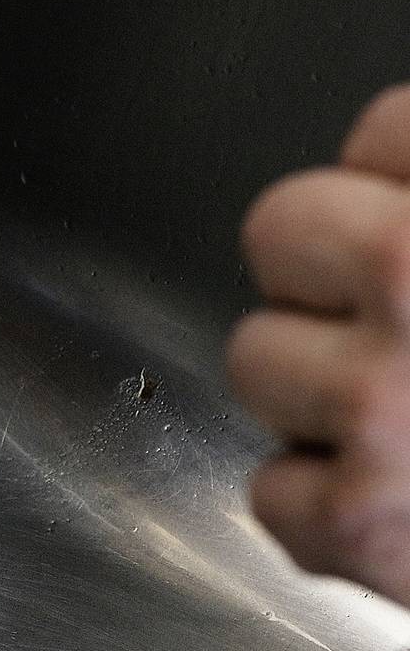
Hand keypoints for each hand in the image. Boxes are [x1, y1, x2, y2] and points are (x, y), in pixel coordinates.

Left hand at [229, 85, 409, 605]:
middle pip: (283, 226)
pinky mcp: (357, 521)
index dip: (407, 185)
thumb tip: (408, 174)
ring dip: (319, 390)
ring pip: (256, 357)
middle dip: (331, 274)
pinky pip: (273, 489)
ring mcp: (381, 407)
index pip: (385, 129)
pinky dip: (332, 505)